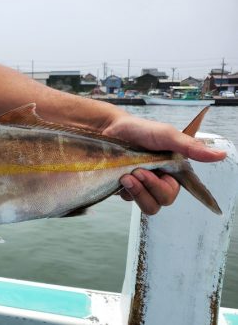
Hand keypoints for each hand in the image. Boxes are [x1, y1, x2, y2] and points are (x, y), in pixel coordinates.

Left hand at [102, 115, 226, 214]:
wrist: (111, 128)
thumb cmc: (141, 130)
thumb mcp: (166, 136)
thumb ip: (190, 147)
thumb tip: (221, 155)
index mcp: (173, 171)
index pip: (177, 190)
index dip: (168, 189)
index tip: (161, 176)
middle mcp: (159, 181)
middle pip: (163, 201)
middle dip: (152, 188)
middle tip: (139, 172)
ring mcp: (142, 186)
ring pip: (148, 205)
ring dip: (138, 192)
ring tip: (126, 176)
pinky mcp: (126, 188)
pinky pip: (129, 199)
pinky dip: (125, 190)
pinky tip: (119, 175)